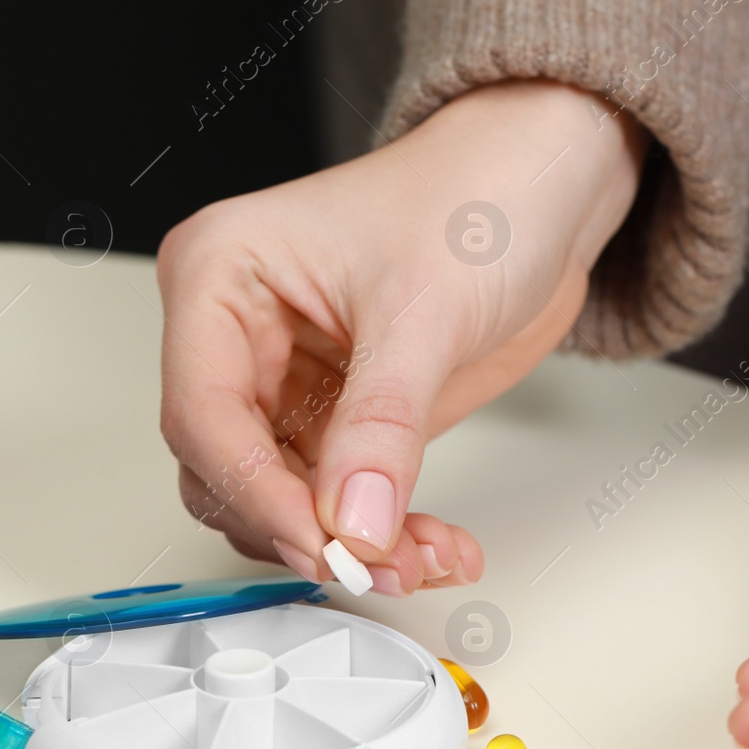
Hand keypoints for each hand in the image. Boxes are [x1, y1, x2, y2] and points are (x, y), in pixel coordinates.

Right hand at [158, 80, 646, 592]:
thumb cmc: (477, 193)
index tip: (328, 546)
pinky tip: (435, 544)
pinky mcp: (338, 413)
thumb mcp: (427, 312)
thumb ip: (383, 426)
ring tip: (423, 557)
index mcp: (221, 274)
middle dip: (307, 528)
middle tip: (383, 563)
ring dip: (348, 542)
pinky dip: (381, 531)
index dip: (260, 493)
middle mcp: (238, 331)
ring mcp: (287, 378)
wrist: (545, 185)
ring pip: (281, 498)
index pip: (204, 412)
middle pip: (228, 469)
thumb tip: (354, 521)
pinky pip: (335, 498)